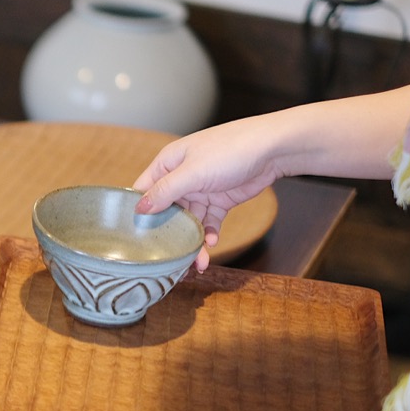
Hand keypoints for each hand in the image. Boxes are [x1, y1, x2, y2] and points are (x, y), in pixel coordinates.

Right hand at [134, 117, 285, 269]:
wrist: (273, 149)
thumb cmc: (230, 149)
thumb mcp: (192, 172)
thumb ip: (165, 191)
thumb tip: (139, 209)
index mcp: (168, 165)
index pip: (144, 191)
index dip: (138, 213)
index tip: (136, 238)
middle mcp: (181, 178)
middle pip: (167, 212)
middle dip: (170, 235)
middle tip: (171, 259)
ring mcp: (201, 190)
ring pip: (189, 222)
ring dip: (192, 241)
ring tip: (198, 261)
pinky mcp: (219, 200)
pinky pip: (209, 222)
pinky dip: (209, 234)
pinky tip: (213, 243)